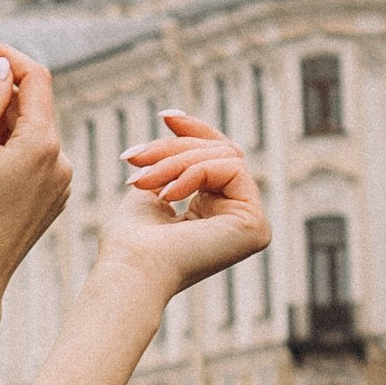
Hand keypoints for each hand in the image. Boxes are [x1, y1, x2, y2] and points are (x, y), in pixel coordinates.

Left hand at [106, 113, 269, 296]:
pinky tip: (166, 195)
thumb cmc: (129, 242)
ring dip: (176, 161)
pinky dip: (194, 173)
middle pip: (220, 153)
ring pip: (225, 157)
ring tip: (142, 180)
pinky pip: (232, 169)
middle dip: (174, 149)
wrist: (130, 269)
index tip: (165, 115)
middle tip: (134, 157)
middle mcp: (239, 219)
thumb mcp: (152, 188)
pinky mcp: (256, 225)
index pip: (218, 158)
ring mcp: (251, 224)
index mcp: (216, 214)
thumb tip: (178, 125)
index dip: (196, 131)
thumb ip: (173, 163)